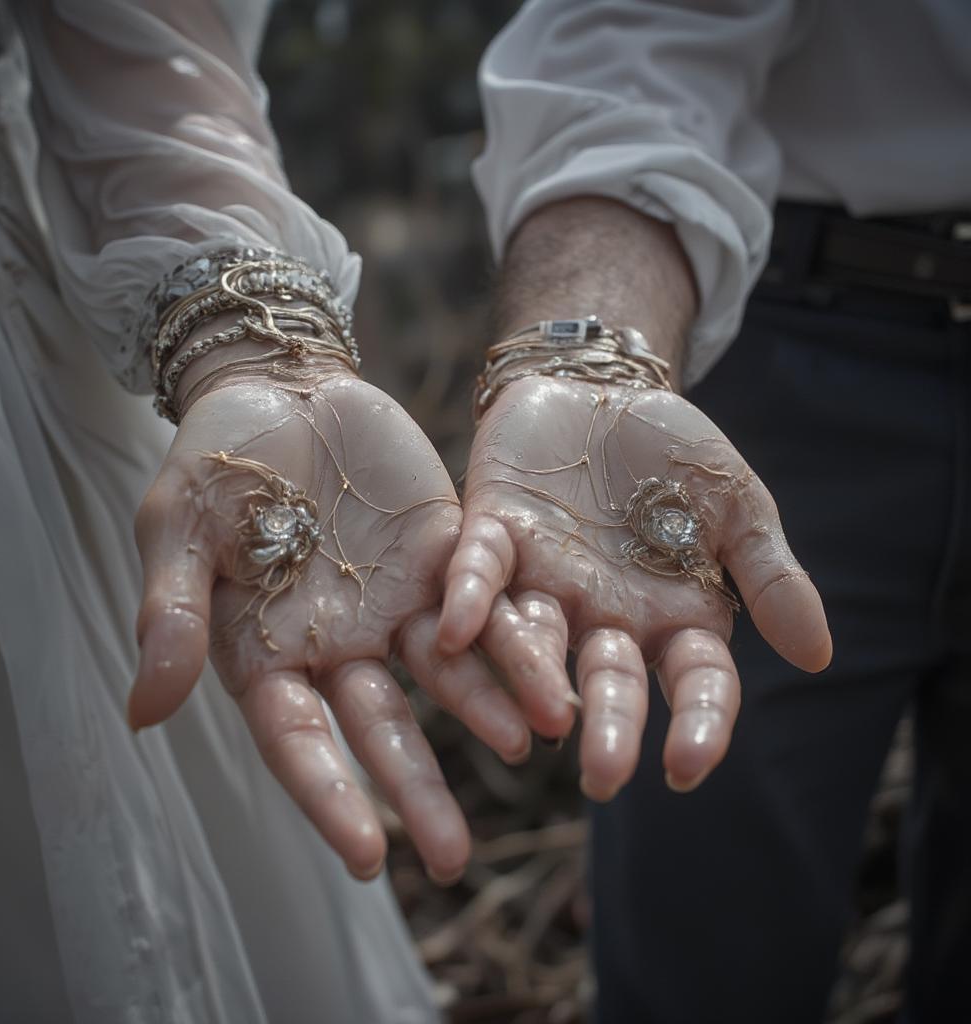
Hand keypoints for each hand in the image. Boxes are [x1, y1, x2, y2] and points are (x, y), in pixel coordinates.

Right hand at [129, 374, 533, 880]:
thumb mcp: (177, 528)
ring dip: (486, 712)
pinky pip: (483, 606)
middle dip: (418, 787)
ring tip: (528, 745)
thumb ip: (170, 613)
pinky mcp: (444, 556)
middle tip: (454, 857)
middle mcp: (340, 644)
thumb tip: (143, 714)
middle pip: (382, 727)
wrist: (279, 390)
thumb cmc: (211, 462)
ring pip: (447, 676)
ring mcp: (397, 603)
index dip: (330, 794)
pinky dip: (513, 641)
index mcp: (268, 651)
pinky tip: (551, 678)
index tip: (368, 856)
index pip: (297, 738)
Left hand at [439, 377, 831, 798]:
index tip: (685, 767)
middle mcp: (604, 613)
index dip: (695, 725)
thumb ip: (770, 575)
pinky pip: (478, 572)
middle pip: (608, 677)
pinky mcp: (493, 534)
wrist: (607, 389)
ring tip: (538, 721)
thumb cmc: (676, 455)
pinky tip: (456, 632)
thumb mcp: (739, 505)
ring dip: (534, 675)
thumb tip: (820, 656)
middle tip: (602, 777)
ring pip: (535, 639)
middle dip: (608, 724)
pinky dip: (470, 601)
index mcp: (673, 615)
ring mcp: (545, 578)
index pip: (693, 682)